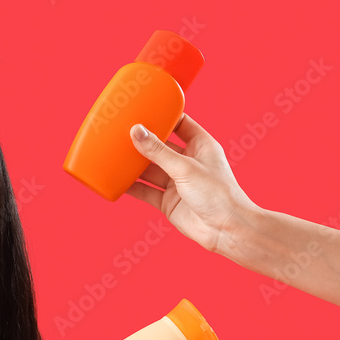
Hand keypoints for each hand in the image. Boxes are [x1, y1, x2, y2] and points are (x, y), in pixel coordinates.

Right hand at [126, 114, 257, 253]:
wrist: (226, 230)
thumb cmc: (218, 194)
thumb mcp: (185, 168)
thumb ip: (158, 151)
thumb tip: (137, 132)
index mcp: (200, 146)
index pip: (181, 124)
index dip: (164, 116)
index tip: (144, 109)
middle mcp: (188, 162)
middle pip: (160, 147)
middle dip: (142, 141)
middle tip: (121, 132)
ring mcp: (177, 182)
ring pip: (150, 169)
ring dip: (134, 164)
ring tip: (113, 154)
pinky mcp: (168, 201)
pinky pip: (146, 191)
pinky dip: (132, 186)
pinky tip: (116, 180)